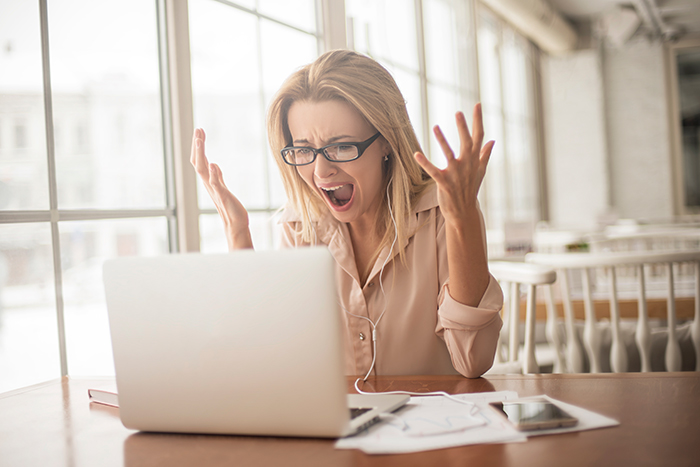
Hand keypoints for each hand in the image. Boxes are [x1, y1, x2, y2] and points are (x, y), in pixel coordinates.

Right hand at [190, 128, 252, 249]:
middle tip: (197, 130)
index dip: (198, 146)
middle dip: (197, 145)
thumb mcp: (223, 188)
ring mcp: (214, 189)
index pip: (200, 160)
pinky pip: (215, 184)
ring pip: (202, 170)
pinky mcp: (222, 196)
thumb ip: (218, 177)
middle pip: (197, 162)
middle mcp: (208, 183)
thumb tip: (213, 165)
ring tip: (200, 140)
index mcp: (209, 180)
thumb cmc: (231, 206)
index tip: (200, 131)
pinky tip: (213, 164)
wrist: (235, 223)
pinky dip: (213, 174)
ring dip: (201, 155)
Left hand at [414, 103, 493, 224]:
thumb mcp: (480, 171)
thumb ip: (485, 155)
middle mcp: (467, 165)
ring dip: (442, 140)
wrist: (463, 212)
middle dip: (463, 127)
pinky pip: (433, 170)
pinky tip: (416, 154)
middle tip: (458, 112)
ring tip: (435, 126)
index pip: (479, 136)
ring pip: (449, 154)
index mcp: (474, 160)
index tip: (477, 105)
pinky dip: (425, 162)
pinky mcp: (444, 183)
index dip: (477, 120)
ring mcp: (456, 174)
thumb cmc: (470, 190)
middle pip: (466, 142)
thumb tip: (493, 141)